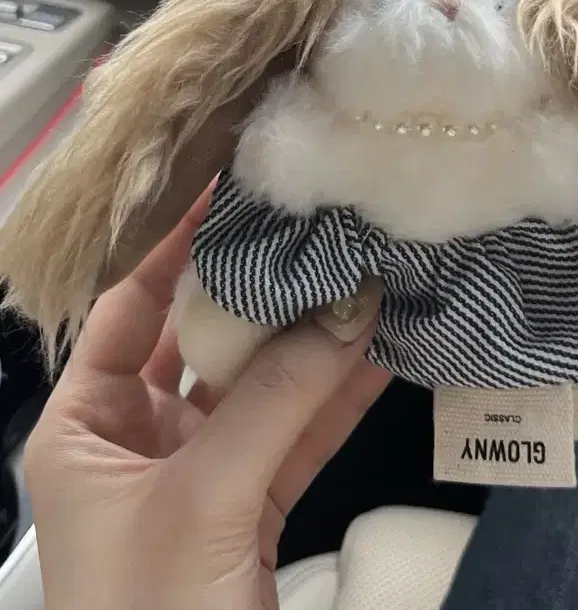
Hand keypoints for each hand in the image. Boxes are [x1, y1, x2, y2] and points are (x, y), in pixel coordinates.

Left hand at [24, 185, 390, 609]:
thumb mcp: (201, 499)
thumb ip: (276, 400)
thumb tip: (352, 305)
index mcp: (81, 426)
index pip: (126, 306)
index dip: (173, 244)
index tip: (230, 187)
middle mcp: (136, 438)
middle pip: (203, 340)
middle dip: (263, 292)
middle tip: (316, 231)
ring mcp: (200, 471)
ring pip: (261, 388)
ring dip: (313, 344)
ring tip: (364, 281)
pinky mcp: (252, 506)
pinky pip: (296, 434)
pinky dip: (336, 398)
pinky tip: (378, 355)